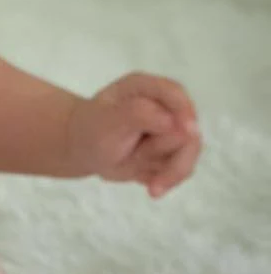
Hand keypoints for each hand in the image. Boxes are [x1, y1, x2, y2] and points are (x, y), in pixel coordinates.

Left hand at [67, 72, 201, 197]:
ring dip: (163, 168)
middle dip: (161, 149)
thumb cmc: (92, 129)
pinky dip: (165, 179)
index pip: (175, 93)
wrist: (84, 150)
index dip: (185, 112)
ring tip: (133, 167)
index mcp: (144, 88)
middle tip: (132, 154)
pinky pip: (182, 169)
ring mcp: (171, 129)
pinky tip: (149, 184)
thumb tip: (176, 122)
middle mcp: (162, 106)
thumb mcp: (110, 121)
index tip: (187, 133)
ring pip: (188, 154)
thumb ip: (140, 115)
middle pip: (187, 130)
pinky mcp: (173, 150)